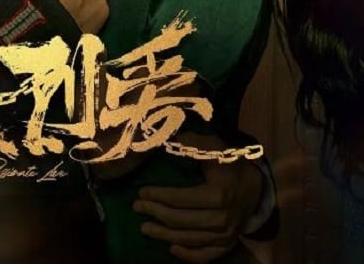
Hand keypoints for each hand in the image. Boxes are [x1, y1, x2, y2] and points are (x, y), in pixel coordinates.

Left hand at [133, 146, 262, 261]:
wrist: (255, 187)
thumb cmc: (230, 164)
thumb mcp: (214, 148)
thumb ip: (193, 143)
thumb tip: (168, 138)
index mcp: (218, 194)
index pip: (180, 199)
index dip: (158, 196)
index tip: (140, 193)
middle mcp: (222, 218)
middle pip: (181, 221)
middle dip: (155, 214)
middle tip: (137, 208)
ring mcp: (226, 235)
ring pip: (189, 239)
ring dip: (164, 235)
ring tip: (146, 228)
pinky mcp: (227, 245)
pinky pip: (205, 256)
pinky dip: (187, 254)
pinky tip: (172, 248)